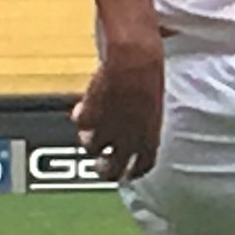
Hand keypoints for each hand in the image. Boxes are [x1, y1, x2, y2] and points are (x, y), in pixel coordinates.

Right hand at [72, 46, 164, 182]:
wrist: (134, 61)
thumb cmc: (150, 77)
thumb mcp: (154, 107)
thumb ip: (144, 124)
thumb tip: (137, 130)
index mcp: (150, 139)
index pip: (142, 167)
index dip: (133, 171)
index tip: (128, 173)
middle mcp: (127, 140)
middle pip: (110, 170)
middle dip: (104, 169)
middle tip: (100, 165)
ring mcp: (105, 130)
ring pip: (91, 147)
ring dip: (90, 139)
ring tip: (93, 128)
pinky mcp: (88, 117)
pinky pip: (79, 123)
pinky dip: (81, 115)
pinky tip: (85, 106)